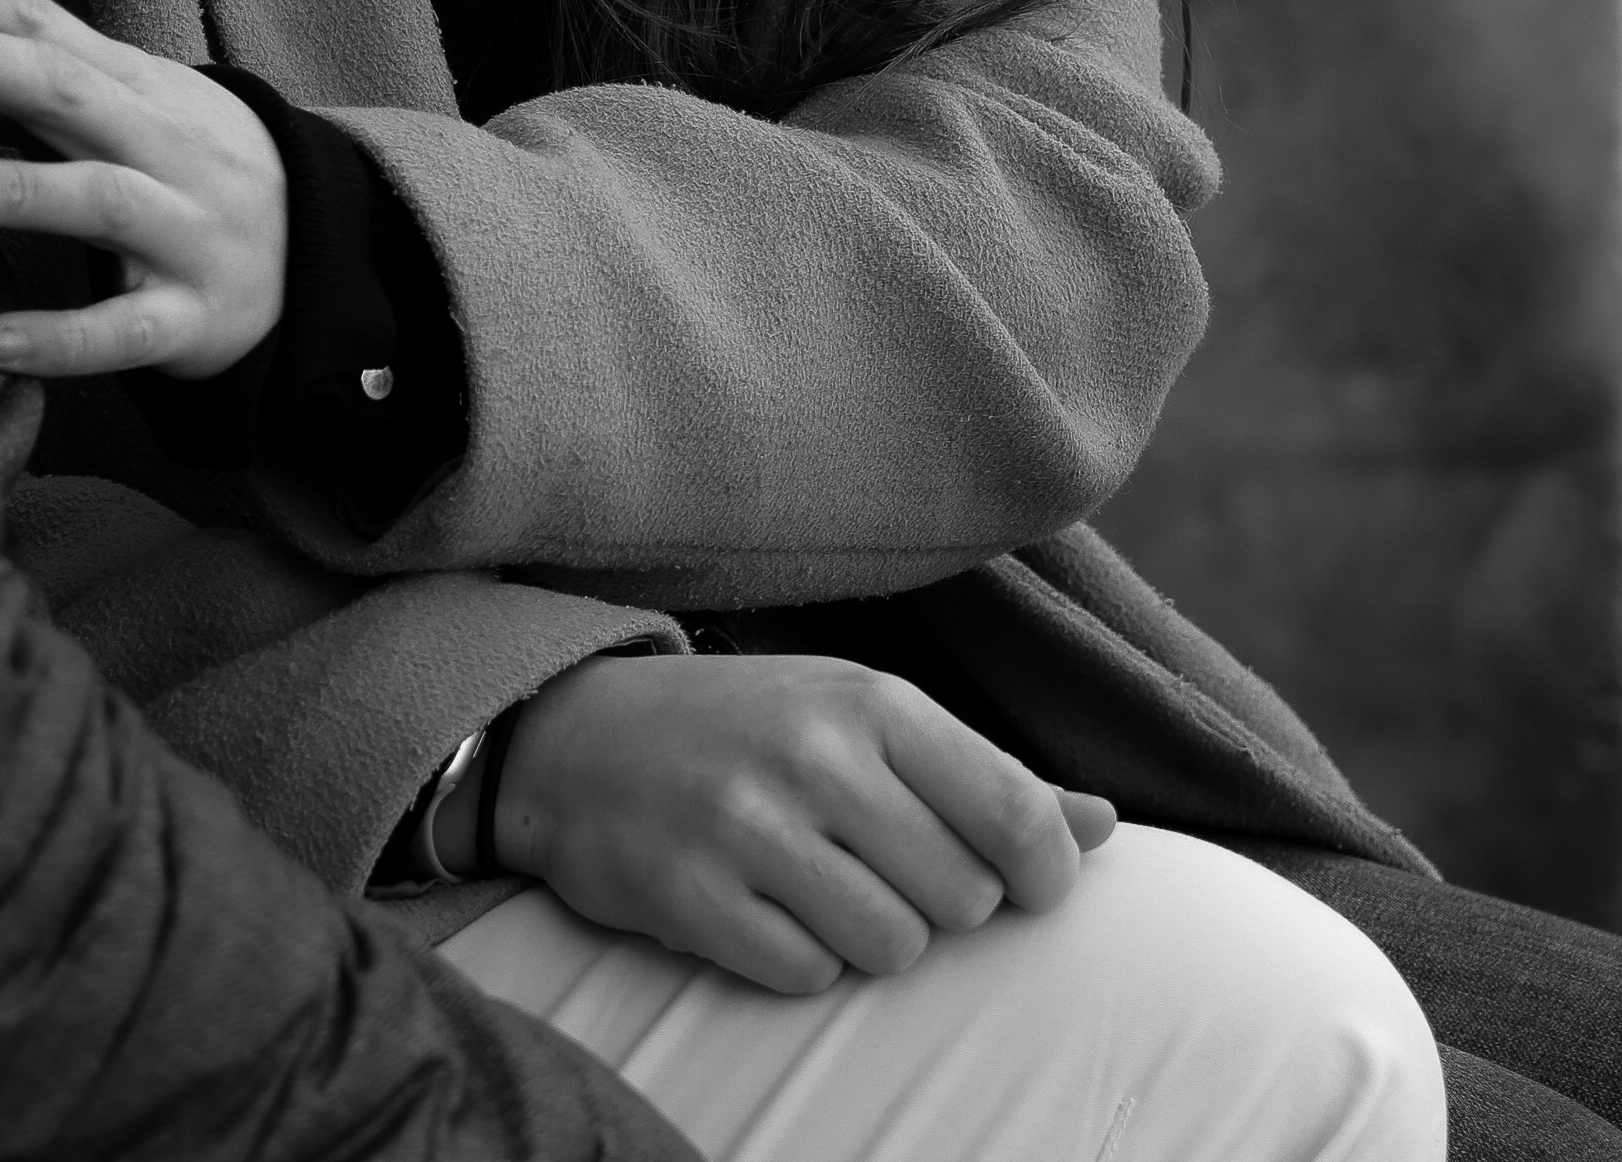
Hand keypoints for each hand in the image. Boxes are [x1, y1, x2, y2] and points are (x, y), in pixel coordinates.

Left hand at [0, 0, 285, 378]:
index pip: (42, 27)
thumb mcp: (135, 95)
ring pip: (100, 202)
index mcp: (134, 85)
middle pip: (66, 94)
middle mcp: (162, 146)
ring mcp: (182, 232)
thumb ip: (44, 52)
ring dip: (20, 190)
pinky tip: (1, 343)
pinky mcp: (190, 318)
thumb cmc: (189, 162)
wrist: (320, 251)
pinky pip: (128, 329)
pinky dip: (67, 336)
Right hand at [460, 653, 1114, 996]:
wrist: (577, 738)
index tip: (1019, 884)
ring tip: (818, 885)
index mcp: (872, 702)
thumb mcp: (860, 715)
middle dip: (937, 901)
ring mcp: (751, 829)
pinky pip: (808, 977)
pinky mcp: (696, 897)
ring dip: (869, 936)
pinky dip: (798, 959)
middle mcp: (817, 758)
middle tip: (880, 866)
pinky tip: (762, 907)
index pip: (1017, 817)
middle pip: (963, 900)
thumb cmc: (748, 725)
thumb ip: (983, 775)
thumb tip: (1102, 827)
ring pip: (893, 948)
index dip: (1042, 876)